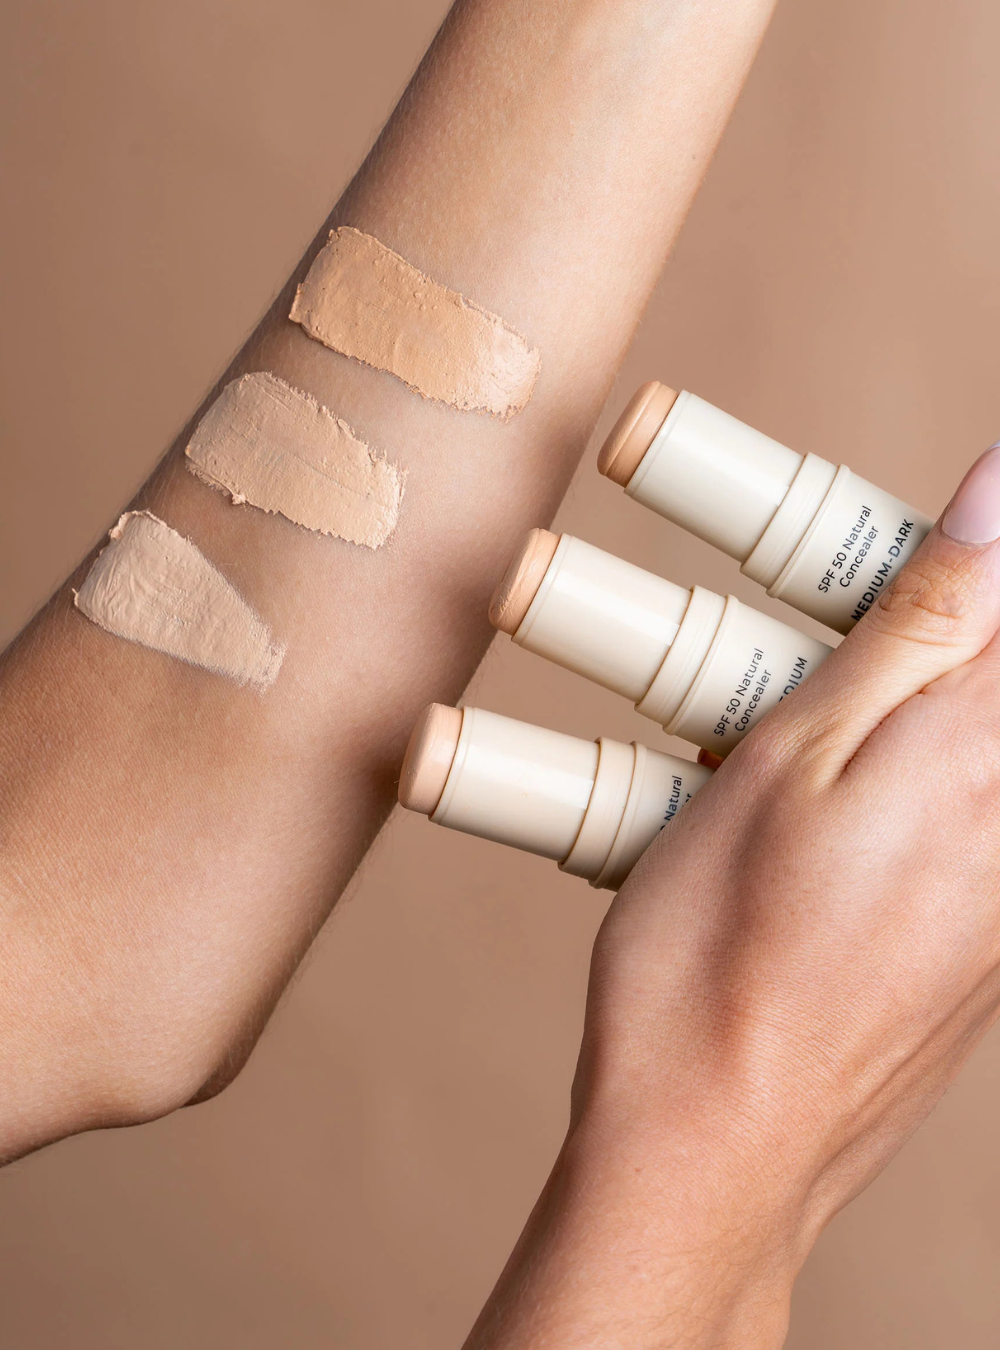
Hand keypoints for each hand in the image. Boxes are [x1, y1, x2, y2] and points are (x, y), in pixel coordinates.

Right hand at [467, 444, 999, 1347]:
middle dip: (927, 645)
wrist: (715, 1142)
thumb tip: (996, 498)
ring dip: (904, 719)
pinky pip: (976, 828)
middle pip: (994, 684)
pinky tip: (822, 826)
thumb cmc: (713, 951)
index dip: (980, 556)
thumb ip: (915, 626)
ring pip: (979, 753)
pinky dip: (909, 790)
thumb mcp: (785, 757)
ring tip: (805, 749)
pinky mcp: (991, 948)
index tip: (897, 581)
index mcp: (981, 755)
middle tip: (825, 660)